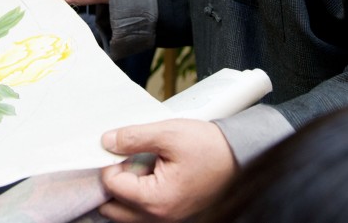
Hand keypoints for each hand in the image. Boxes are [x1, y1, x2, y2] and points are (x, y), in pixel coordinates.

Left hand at [98, 119, 237, 222]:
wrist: (240, 156)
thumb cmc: (210, 147)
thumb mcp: (168, 133)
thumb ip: (133, 138)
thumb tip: (107, 142)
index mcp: (157, 200)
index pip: (112, 185)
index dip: (109, 163)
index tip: (117, 147)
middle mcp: (160, 217)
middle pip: (112, 207)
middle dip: (110, 182)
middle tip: (121, 158)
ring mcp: (167, 218)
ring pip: (125, 213)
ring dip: (122, 190)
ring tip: (135, 165)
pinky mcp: (172, 213)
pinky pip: (141, 212)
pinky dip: (136, 196)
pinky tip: (146, 173)